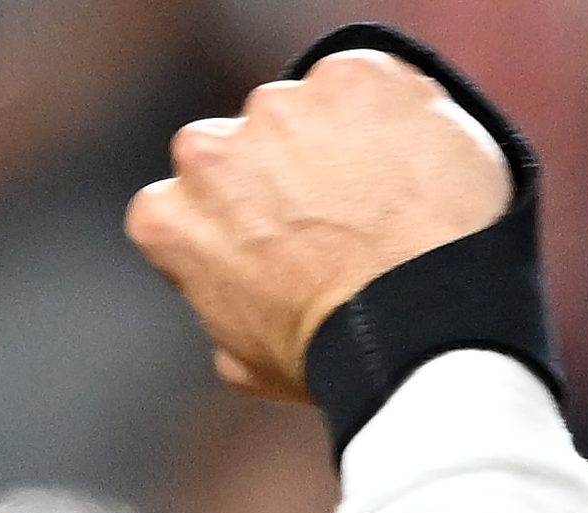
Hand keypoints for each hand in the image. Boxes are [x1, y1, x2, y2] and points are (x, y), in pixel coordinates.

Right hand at [125, 47, 512, 405]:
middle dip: (283, 172)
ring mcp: (281, 106)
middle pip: (245, 146)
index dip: (239, 221)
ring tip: (390, 202)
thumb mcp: (246, 361)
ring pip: (309, 110)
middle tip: (342, 223)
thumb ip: (219, 308)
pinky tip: (420, 170)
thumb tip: (232, 305)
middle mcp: (208, 149)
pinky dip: (396, 116)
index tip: (280, 244)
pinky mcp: (353, 75)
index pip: (188, 201)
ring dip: (342, 141)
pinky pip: (374, 85)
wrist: (418, 323)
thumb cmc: (334, 356)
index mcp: (167, 216)